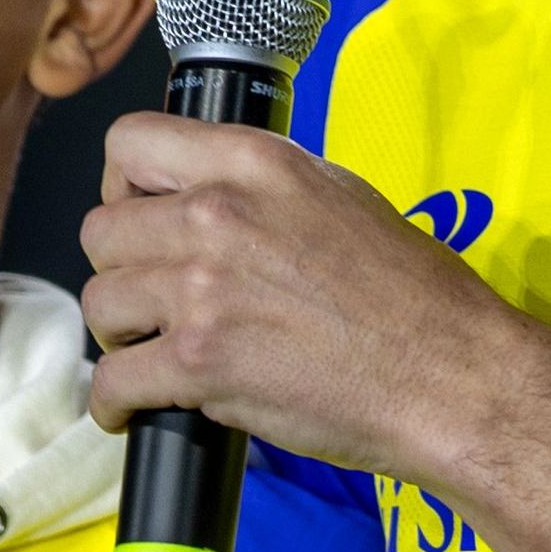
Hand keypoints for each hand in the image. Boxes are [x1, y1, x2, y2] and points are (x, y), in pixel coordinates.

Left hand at [76, 114, 550, 483]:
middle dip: (122, 269)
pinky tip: (132, 409)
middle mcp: (218, 214)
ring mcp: (203, 289)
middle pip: (101, 230)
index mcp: (254, 163)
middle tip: (154, 298)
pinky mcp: (199, 364)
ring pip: (101, 303)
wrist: (449, 377)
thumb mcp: (342, 196)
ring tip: (152, 353)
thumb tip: (212, 191)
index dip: (123, 185)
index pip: (130, 142)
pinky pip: (111, 380)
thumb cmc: (415, 298)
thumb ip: (264, 185)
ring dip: (120, 334)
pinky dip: (113, 403)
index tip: (138, 215)